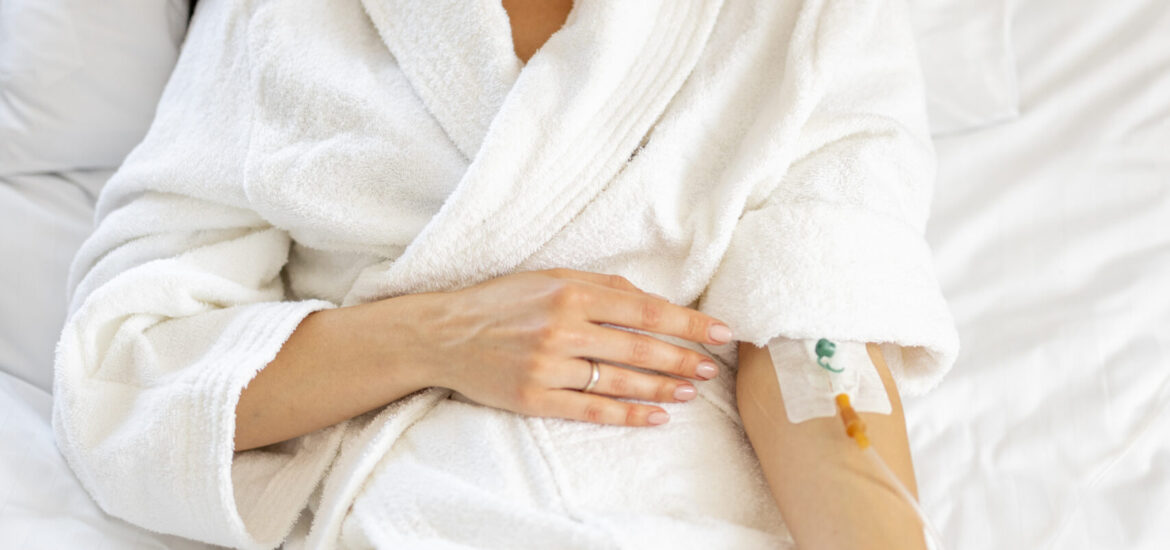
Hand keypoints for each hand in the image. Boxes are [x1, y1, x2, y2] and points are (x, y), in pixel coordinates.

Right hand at [418, 268, 733, 426]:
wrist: (442, 333)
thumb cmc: (502, 301)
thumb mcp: (550, 276)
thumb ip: (601, 285)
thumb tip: (652, 300)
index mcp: (570, 291)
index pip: (646, 310)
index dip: (688, 323)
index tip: (721, 332)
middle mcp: (562, 328)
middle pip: (639, 348)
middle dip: (682, 359)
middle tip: (711, 368)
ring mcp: (548, 366)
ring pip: (620, 382)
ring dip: (661, 388)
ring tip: (690, 392)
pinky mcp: (534, 398)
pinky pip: (591, 410)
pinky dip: (628, 416)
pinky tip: (655, 417)